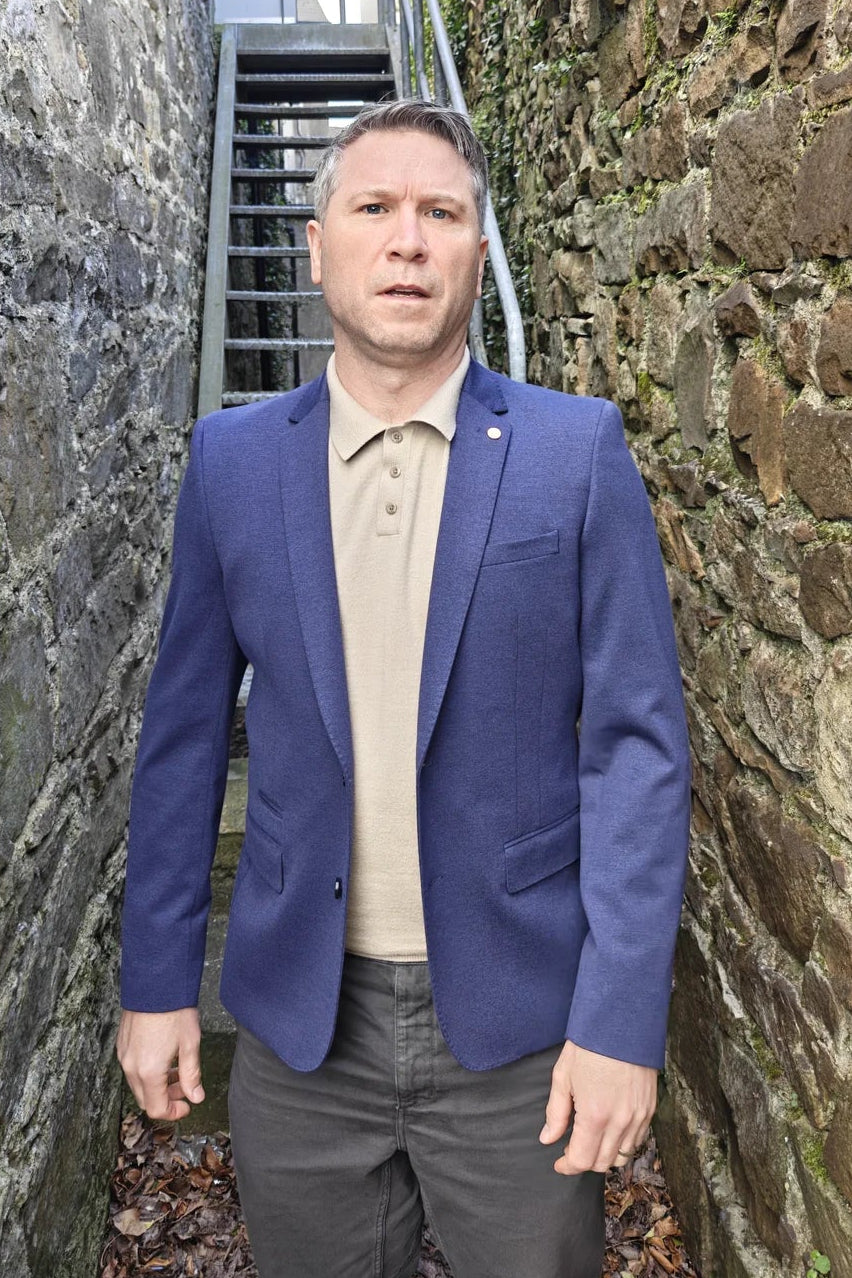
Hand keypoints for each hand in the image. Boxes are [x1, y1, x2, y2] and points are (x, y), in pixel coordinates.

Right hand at [116, 1007, 203, 1121]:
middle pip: (145, 1099)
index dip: (173, 1112)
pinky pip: (132, 1068)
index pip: (156, 1109)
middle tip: (185, 1087)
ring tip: (177, 1070)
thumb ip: (192, 1075)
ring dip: (157, 1085)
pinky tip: (164, 1057)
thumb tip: (196, 1097)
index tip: (187, 1105)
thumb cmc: (174, 1010)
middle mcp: (131, 1067)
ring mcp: (124, 1055)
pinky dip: (147, 1072)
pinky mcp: (122, 1044)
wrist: (155, 983)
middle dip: (166, 1098)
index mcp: (148, 1072)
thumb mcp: (190, 1044)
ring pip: (138, 1084)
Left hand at [539, 1039, 656, 1174]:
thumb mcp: (563, 1076)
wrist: (621, 1023)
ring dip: (605, 1155)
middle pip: (603, 1163)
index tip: (559, 1162)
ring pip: (622, 1155)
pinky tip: (610, 1130)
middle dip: (584, 1162)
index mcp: (594, 1115)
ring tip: (591, 1140)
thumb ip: (556, 1112)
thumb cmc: (589, 1046)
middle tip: (571, 1150)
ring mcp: (639, 1116)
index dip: (568, 1166)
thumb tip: (548, 1138)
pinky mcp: (650, 1109)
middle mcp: (620, 1121)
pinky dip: (623, 1143)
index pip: (582, 1160)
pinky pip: (638, 1140)